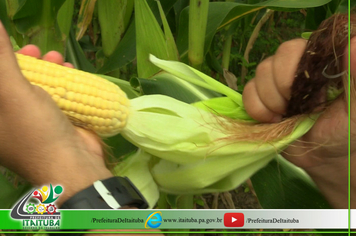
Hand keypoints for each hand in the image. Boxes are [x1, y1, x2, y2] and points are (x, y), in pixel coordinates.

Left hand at [0, 22, 112, 205]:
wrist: (72, 165)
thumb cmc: (35, 131)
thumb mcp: (13, 92)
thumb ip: (2, 60)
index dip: (2, 63)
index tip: (17, 49)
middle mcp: (8, 121)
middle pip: (13, 84)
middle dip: (27, 62)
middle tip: (37, 50)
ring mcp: (32, 123)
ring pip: (36, 89)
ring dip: (47, 70)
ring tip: (58, 58)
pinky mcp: (53, 124)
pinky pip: (54, 98)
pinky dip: (61, 84)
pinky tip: (70, 72)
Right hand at [242, 38, 353, 207]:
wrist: (323, 157)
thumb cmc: (344, 131)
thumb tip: (353, 44)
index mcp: (320, 63)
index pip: (298, 47)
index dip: (293, 68)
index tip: (304, 91)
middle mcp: (297, 66)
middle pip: (277, 57)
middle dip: (281, 87)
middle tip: (294, 107)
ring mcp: (276, 80)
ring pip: (260, 72)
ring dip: (270, 100)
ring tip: (284, 116)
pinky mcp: (260, 96)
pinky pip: (247, 92)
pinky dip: (256, 108)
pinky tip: (272, 120)